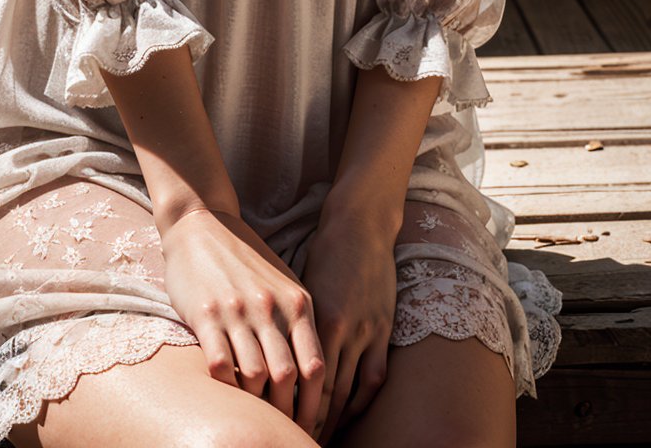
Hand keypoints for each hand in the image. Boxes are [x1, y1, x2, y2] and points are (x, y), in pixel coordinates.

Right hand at [159, 204, 326, 435]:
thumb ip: (300, 324)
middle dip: (288, 415)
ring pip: (255, 376)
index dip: (316, 406)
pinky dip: (225, 388)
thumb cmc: (247, 260)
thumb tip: (315, 377)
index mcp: (297, 302)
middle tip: (284, 433)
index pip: (315, 367)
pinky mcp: (205, 313)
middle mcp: (270, 308)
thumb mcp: (284, 285)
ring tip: (256, 420)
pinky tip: (226, 396)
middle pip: (288, 378)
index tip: (310, 428)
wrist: (203, 222)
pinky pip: (219, 364)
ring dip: (256, 406)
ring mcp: (237, 310)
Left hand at [299, 203, 397, 443]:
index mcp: (316, 316)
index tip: (275, 421)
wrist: (361, 224)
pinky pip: (374, 377)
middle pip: (324, 390)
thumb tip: (267, 357)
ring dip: (333, 417)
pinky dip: (360, 400)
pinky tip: (347, 414)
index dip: (290, 403)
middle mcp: (343, 328)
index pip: (301, 376)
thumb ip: (290, 323)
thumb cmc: (323, 252)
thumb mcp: (299, 286)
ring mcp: (367, 330)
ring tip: (318, 435)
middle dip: (308, 419)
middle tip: (293, 437)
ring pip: (349, 390)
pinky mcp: (383, 328)